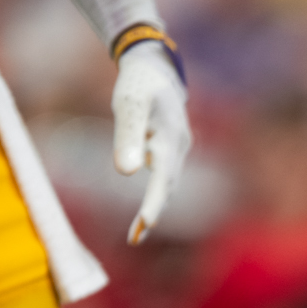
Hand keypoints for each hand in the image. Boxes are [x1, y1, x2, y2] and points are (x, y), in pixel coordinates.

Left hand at [111, 40, 189, 244]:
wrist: (155, 68)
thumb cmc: (138, 83)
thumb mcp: (128, 103)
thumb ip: (127, 135)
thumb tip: (126, 173)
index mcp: (171, 137)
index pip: (164, 176)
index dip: (155, 200)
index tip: (146, 222)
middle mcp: (180, 147)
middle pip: (168, 187)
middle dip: (153, 213)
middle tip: (134, 239)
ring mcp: (178, 150)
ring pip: (167, 186)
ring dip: (153, 209)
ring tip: (135, 235)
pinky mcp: (171, 152)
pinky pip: (164, 179)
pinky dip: (154, 197)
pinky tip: (143, 215)